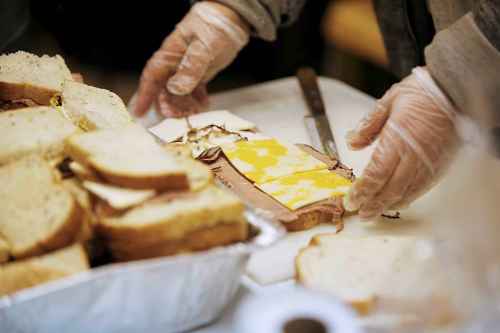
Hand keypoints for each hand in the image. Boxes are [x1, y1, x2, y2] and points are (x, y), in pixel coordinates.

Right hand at [134, 1, 249, 117]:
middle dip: (168, 106)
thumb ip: (191, 66)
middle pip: (164, 90)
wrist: (231, 20)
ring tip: (194, 112)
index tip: (138, 112)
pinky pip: (193, 93)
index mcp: (170, 54)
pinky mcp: (199, 75)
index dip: (144, 95)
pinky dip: (197, 101)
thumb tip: (176, 87)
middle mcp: (175, 64)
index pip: (152, 76)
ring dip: (184, 106)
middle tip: (176, 117)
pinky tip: (204, 105)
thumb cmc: (214, 26)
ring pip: (179, 94)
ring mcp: (186, 70)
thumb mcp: (204, 45)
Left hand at [344, 67, 459, 218]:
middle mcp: (414, 156)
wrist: (454, 92)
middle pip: (390, 189)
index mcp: (398, 140)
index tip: (351, 200)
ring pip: (406, 192)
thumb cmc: (422, 94)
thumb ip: (369, 125)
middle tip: (359, 213)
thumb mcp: (388, 102)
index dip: (362, 191)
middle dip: (372, 204)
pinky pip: (422, 188)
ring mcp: (428, 163)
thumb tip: (351, 142)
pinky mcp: (439, 165)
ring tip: (373, 212)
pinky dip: (407, 198)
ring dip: (388, 205)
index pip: (376, 173)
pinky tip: (397, 202)